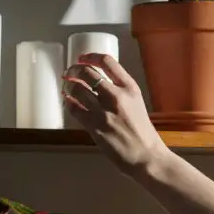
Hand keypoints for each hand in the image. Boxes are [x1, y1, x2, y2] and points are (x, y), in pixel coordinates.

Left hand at [62, 54, 167, 176]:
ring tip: (66, 88)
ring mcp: (103, 111)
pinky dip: (68, 102)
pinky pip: (74, 108)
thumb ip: (121, 93)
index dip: (90, 57)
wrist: (147, 156)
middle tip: (69, 73)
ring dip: (68, 86)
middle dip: (73, 70)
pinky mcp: (93, 126)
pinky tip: (68, 102)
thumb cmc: (144, 133)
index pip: (107, 62)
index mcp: (130, 88)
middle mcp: (116, 95)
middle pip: (87, 72)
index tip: (82, 58)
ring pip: (77, 89)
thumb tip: (100, 86)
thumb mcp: (137, 104)